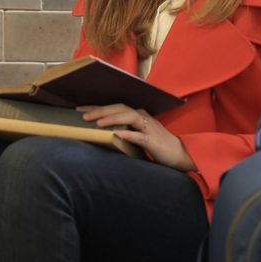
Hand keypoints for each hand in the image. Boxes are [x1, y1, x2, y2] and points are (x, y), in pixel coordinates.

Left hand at [78, 104, 194, 171]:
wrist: (180, 154)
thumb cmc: (158, 146)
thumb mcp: (138, 137)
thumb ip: (125, 132)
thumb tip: (104, 134)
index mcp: (138, 116)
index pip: (115, 107)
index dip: (98, 107)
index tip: (80, 109)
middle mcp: (143, 117)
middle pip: (120, 108)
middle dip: (100, 110)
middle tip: (83, 115)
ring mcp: (148, 128)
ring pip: (128, 117)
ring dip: (111, 118)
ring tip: (96, 123)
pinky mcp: (153, 140)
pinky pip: (139, 136)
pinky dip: (127, 134)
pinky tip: (116, 135)